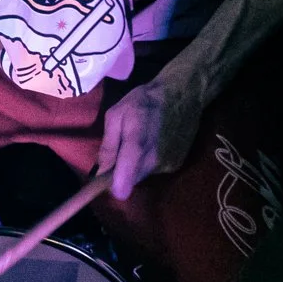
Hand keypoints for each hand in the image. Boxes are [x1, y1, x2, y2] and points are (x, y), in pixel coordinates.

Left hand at [94, 75, 205, 200]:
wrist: (181, 94)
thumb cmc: (143, 101)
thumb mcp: (116, 114)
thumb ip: (108, 144)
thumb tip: (101, 171)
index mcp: (136, 145)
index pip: (125, 180)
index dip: (114, 187)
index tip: (107, 183)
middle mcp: (154, 160)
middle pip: (131, 180)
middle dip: (122, 173)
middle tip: (121, 152)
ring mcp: (168, 164)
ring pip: (143, 176)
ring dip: (136, 167)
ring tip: (139, 144)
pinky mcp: (177, 164)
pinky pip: (155, 170)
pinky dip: (150, 162)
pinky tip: (153, 144)